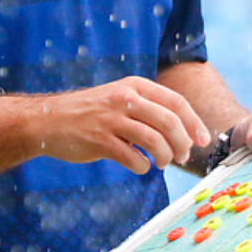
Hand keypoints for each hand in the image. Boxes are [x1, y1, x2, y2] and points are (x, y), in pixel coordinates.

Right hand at [33, 76, 212, 174]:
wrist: (48, 120)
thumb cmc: (90, 113)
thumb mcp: (120, 98)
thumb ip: (148, 109)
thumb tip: (184, 133)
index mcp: (134, 86)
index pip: (176, 102)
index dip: (194, 123)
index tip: (203, 141)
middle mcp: (125, 98)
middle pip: (169, 122)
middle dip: (182, 143)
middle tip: (182, 156)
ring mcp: (111, 119)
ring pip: (154, 141)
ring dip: (164, 157)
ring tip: (160, 162)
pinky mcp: (100, 140)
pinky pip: (132, 158)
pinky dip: (141, 166)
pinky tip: (138, 165)